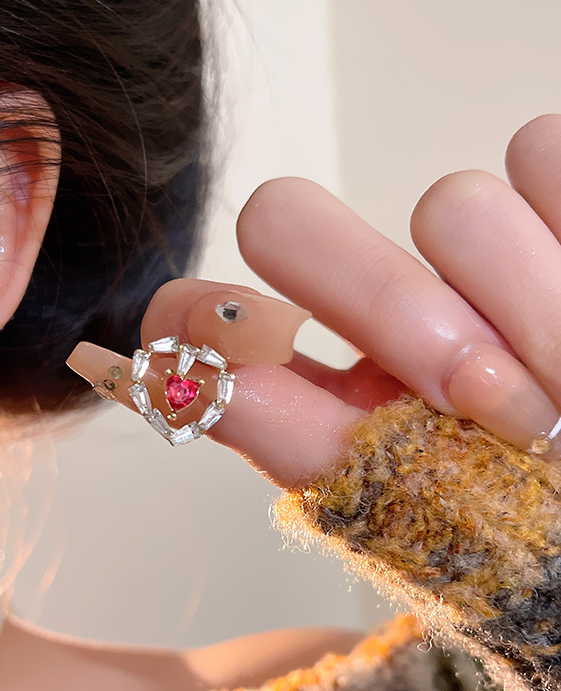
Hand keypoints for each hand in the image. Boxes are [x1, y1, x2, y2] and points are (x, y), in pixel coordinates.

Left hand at [137, 114, 560, 487]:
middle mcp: (380, 298)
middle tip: (475, 395)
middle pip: (285, 216)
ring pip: (454, 201)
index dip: (205, 320)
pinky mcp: (554, 196)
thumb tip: (168, 374)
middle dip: (384, 302)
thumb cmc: (524, 537)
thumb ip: (284, 436)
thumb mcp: (398, 502)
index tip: (267, 356)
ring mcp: (467, 244)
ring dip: (529, 311)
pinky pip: (544, 153)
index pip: (203, 308)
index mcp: (324, 372)